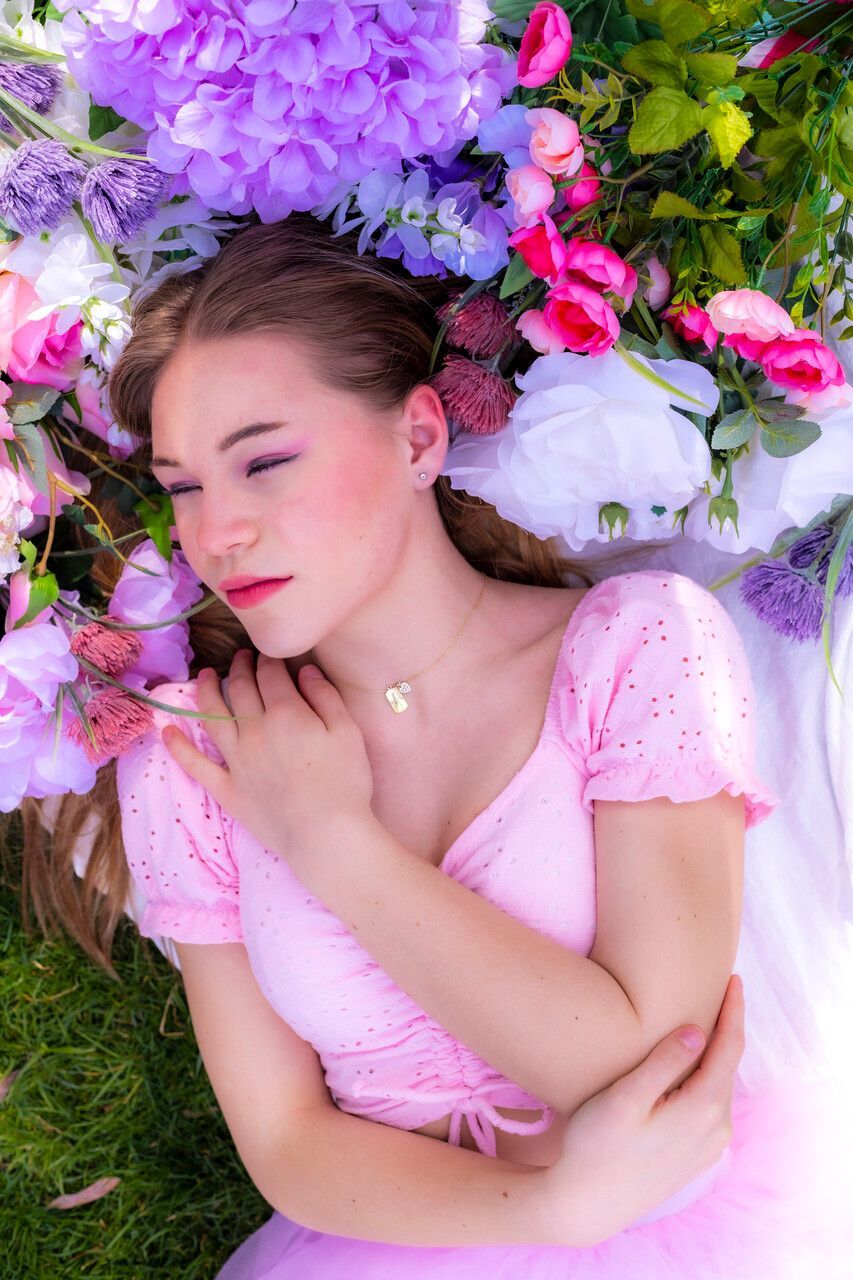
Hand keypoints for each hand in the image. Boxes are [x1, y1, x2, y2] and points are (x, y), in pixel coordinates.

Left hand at [160, 650, 374, 869]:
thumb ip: (325, 696)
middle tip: (242, 657)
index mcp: (286, 713)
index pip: (271, 675)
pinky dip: (178, 748)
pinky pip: (195, 765)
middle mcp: (254, 731)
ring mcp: (237, 761)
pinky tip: (167, 731)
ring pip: (213, 717)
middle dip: (241, 668)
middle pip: (241, 690)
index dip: (269, 660)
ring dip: (207, 692)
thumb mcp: (348, 732)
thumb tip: (306, 671)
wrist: (327, 835)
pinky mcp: (228, 789)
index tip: (269, 654)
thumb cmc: (346, 783)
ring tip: (206, 677)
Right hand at [539, 974, 744, 1247]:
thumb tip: (698, 1030)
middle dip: (726, 1026)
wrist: (587, 1205)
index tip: (733, 977)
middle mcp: (717, 1128)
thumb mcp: (625, 1098)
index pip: (730, 1047)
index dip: (734, 1009)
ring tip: (704, 1019)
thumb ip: (663, 1062)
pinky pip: (711, 1104)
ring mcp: (710, 1146)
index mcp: (704, 1108)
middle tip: (718, 988)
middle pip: (728, 1064)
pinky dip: (707, 1076)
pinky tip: (690, 1065)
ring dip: (715, 1052)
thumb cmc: (596, 1145)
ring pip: (719, 1084)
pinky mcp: (697, 1156)